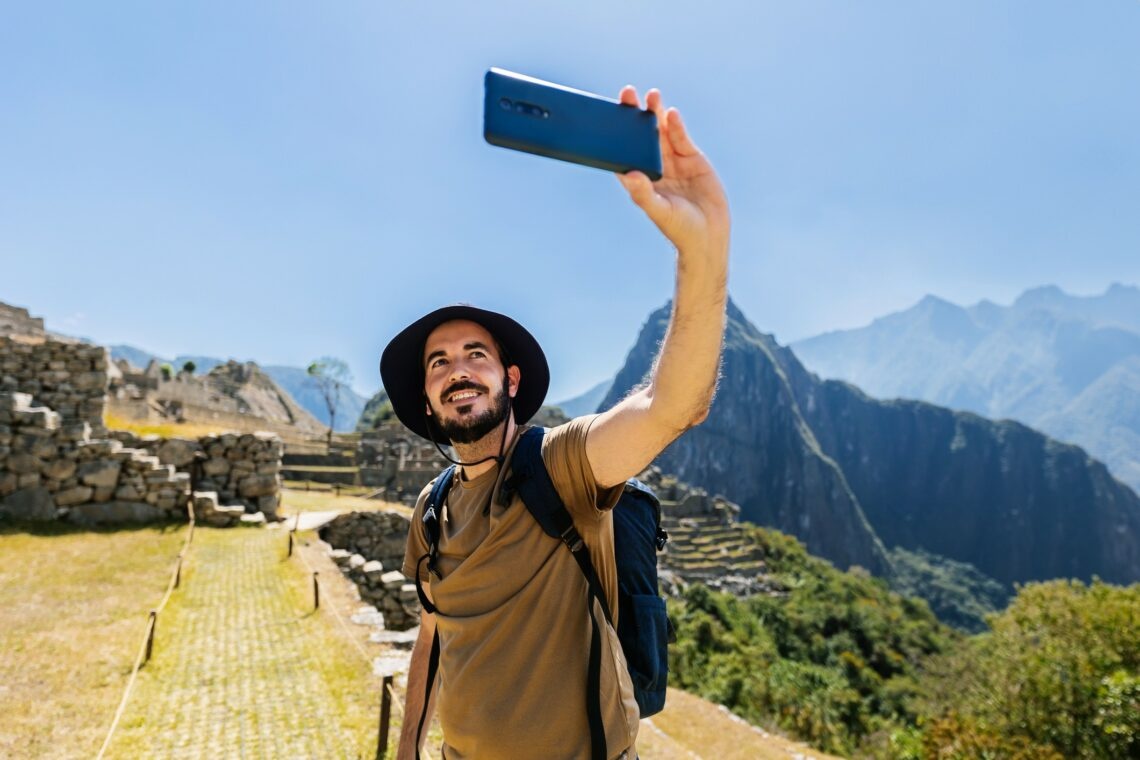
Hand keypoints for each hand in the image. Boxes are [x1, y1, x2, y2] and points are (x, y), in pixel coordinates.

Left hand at [615, 86, 729, 254]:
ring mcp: (673, 162)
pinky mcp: (692, 159)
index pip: (623, 152)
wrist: (709, 234)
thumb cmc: (679, 228)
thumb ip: (643, 194)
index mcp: (639, 180)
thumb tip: (629, 176)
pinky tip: (671, 113)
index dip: (615, 133)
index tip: (608, 115)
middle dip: (634, 115)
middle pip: (640, 136)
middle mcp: (654, 167)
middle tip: (627, 93)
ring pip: (661, 133)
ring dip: (655, 114)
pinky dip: (676, 126)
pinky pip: (681, 138)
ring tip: (651, 96)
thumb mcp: (659, 211)